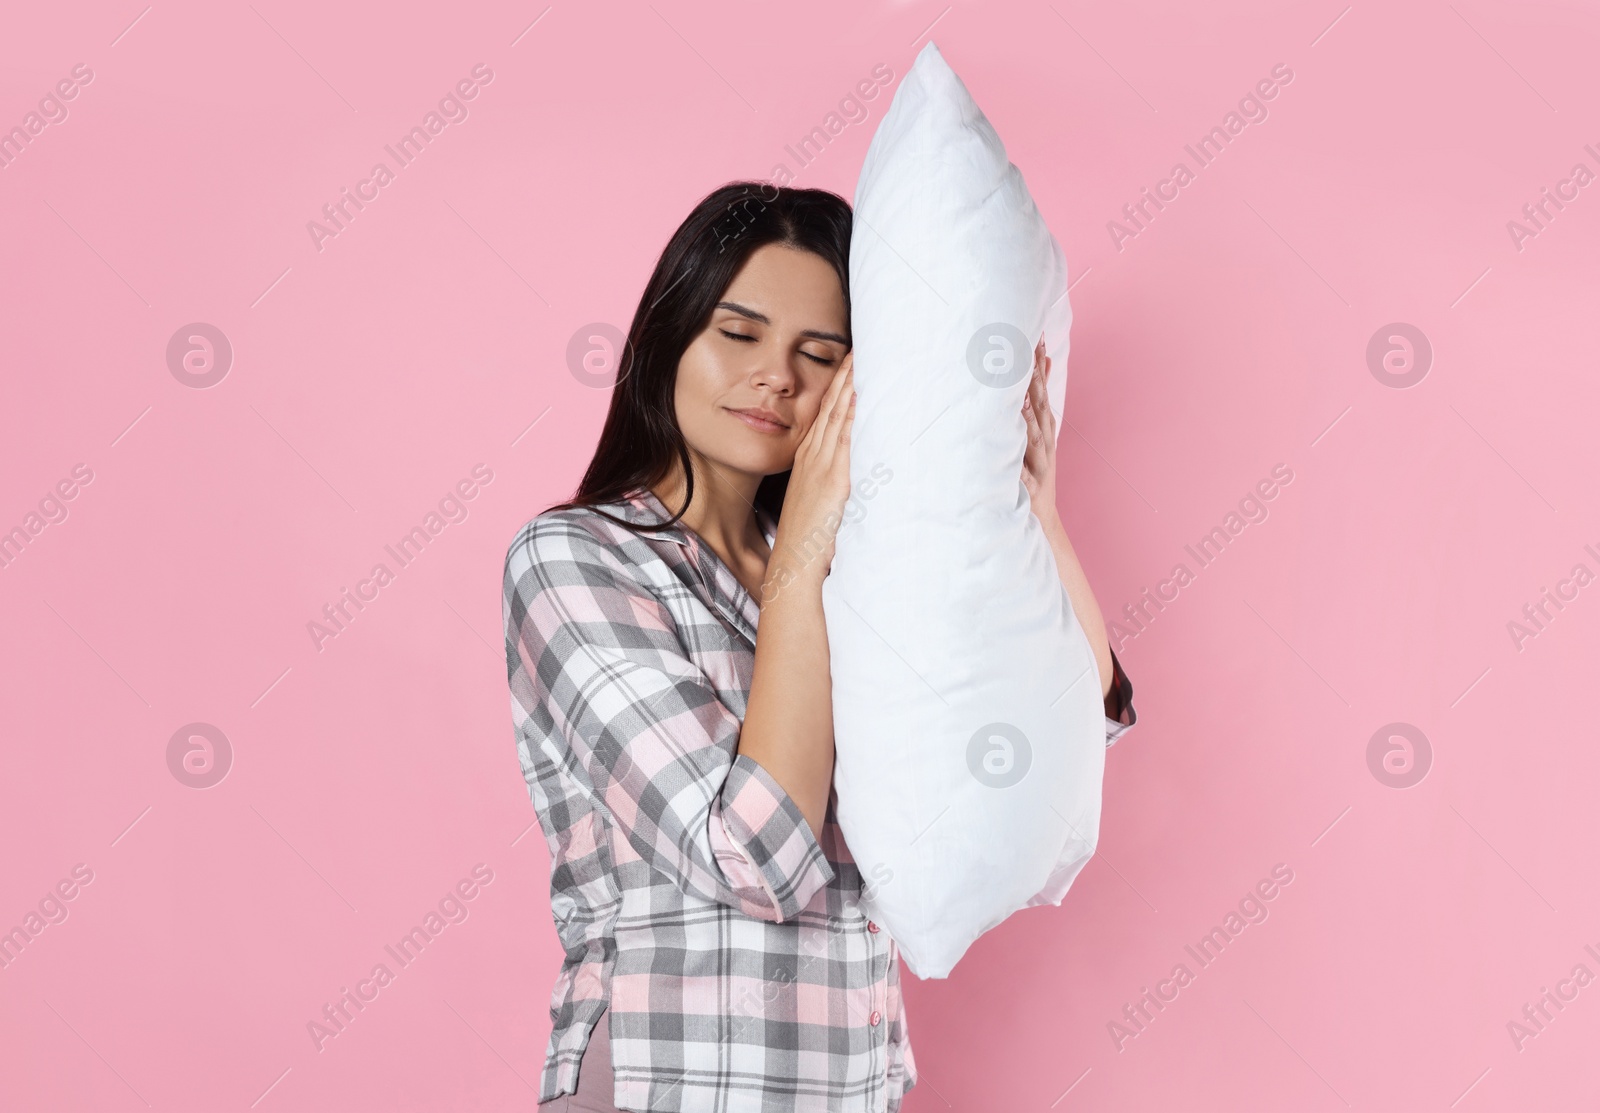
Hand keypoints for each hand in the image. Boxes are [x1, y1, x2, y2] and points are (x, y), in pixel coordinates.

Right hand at [764, 355, 854, 598]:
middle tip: (858, 345)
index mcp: (811, 461)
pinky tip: (862, 393)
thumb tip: (850, 478)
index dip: (838, 386)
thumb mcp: (822, 504)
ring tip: (863, 356)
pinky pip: (845, 439)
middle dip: (845, 375)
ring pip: (838, 416)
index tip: (850, 361)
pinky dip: (853, 414)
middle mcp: (814, 458)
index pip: (827, 414)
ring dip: (850, 385)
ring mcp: (823, 466)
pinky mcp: (834, 480)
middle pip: (832, 407)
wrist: (794, 565)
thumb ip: (834, 485)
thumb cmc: (809, 540)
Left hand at [1021, 338, 1061, 531]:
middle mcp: (1044, 443)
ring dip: (1028, 419)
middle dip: (1036, 381)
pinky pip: (1020, 478)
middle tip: (1030, 353)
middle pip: (1040, 408)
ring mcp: (1038, 466)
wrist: (1042, 517)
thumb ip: (1036, 402)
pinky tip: (1010, 458)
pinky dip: (1016, 467)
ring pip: (1033, 439)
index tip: (1036, 337)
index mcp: (1043, 429)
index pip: (1041, 391)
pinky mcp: (1029, 489)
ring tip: (1021, 398)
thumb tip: (1041, 365)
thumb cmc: (1034, 472)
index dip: (1039, 365)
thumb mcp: (1038, 434)